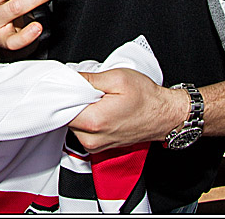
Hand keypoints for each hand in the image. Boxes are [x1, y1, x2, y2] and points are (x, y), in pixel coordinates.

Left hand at [68, 69, 185, 152]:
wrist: (164, 116)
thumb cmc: (146, 98)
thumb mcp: (117, 78)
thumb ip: (88, 79)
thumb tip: (67, 78)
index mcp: (94, 121)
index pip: (60, 107)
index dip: (63, 92)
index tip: (68, 83)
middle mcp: (92, 139)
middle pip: (65, 116)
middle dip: (73, 100)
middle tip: (89, 89)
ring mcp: (95, 146)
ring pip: (73, 123)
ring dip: (81, 110)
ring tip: (99, 100)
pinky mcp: (98, 147)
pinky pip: (83, 130)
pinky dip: (88, 119)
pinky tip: (102, 110)